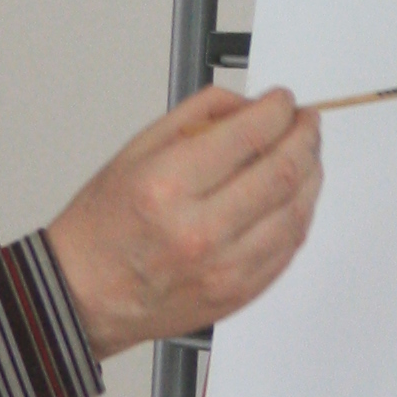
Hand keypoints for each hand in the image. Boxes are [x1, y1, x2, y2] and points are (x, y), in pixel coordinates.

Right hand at [46, 83, 322, 360]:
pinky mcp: (238, 293)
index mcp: (168, 186)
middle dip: (305, 137)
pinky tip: (295, 196)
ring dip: (311, 174)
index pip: (250, 134)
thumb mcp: (136, 151)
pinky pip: (289, 248)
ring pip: (296, 211)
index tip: (283, 101)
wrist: (85, 295)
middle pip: (283, 172)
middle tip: (305, 123)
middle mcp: (200, 230)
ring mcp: (224, 268)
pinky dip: (300, 214)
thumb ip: (197, 117)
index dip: (279, 109)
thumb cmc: (103, 227)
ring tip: (306, 155)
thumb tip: (249, 105)